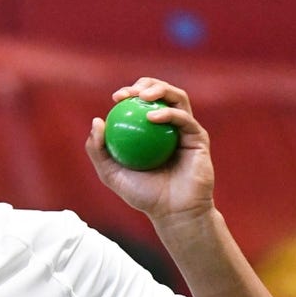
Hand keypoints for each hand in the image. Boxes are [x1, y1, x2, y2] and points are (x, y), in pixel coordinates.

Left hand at [85, 78, 213, 224]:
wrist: (173, 212)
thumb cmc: (143, 195)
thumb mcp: (111, 174)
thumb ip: (99, 150)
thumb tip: (96, 121)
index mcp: (151, 130)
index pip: (142, 102)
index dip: (130, 93)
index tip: (116, 97)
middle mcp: (169, 125)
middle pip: (161, 93)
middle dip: (146, 84)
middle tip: (129, 93)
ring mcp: (186, 130)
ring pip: (177, 98)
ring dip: (160, 91)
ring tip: (142, 97)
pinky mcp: (198, 138)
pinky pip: (184, 119)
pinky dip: (168, 114)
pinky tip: (152, 117)